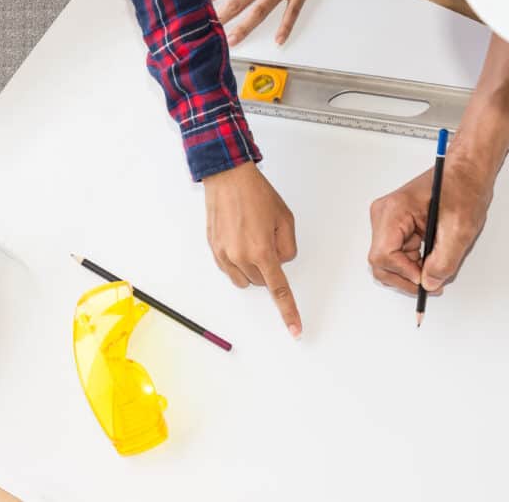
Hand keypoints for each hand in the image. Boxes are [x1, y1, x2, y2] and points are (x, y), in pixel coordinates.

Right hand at [204, 162, 301, 337]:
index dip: (288, 311)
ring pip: (245, 278)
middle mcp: (241, 257)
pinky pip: (230, 268)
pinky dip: (238, 260)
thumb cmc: (257, 195)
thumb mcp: (285, 219)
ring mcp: (224, 255)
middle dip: (269, 266)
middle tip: (268, 238)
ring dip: (252, 266)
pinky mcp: (214, 250)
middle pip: (262, 280)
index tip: (295, 329)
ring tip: (252, 237)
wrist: (228, 178)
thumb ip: (287, 246)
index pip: (278, 289)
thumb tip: (280, 261)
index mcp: (262, 250)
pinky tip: (239, 237)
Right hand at [368, 136, 499, 295]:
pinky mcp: (396, 226)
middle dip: (407, 276)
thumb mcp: (460, 229)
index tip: (427, 280)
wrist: (467, 173)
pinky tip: (432, 259)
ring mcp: (388, 221)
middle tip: (432, 283)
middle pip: (381, 261)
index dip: (405, 273)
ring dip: (411, 271)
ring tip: (436, 267)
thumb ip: (444, 261)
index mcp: (395, 210)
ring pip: (389, 262)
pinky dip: (414, 263)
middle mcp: (385, 215)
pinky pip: (397, 255)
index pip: (384, 255)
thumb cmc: (463, 188)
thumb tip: (430, 283)